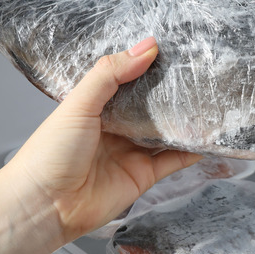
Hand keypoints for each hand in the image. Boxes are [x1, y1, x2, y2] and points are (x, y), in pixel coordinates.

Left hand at [3, 37, 202, 241]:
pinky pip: (172, 161)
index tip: (173, 51)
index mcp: (95, 107)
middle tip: (198, 75)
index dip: (147, 67)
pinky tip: (207, 139)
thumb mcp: (79, 104)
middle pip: (150, 107)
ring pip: (165, 133)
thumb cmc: (49, 154)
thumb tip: (146, 47)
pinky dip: (191, 151)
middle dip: (172, 94)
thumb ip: (110, 74)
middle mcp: (115, 128)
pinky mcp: (143, 176)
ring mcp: (130, 153)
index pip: (128, 81)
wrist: (44, 206)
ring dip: (185, 122)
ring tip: (209, 104)